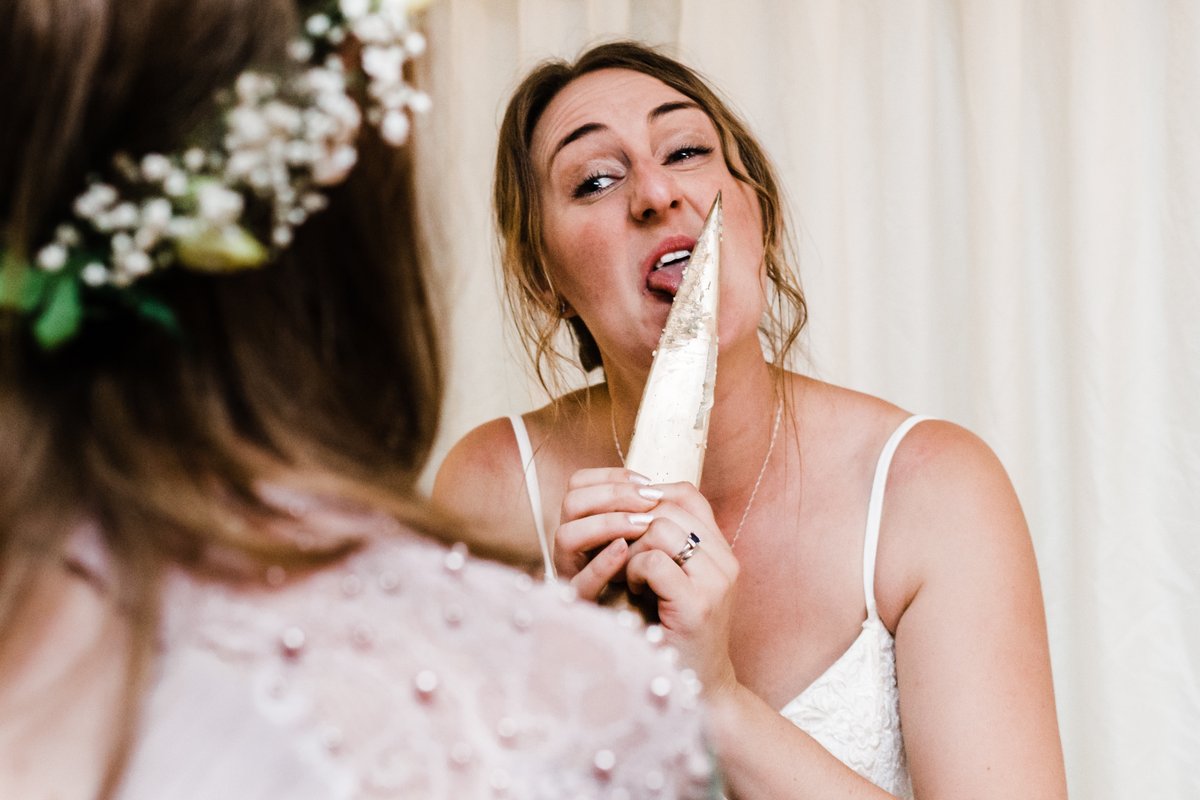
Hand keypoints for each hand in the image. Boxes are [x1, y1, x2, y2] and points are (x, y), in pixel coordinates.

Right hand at [554, 467, 662, 596]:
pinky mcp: (582, 607)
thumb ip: (648, 518)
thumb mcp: (651, 546)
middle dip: (613, 494)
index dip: (611, 477)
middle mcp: (572, 549)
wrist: (657, 640)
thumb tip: (664, 488)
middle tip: (649, 500)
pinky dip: (601, 562)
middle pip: (571, 501)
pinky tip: (624, 552)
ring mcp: (572, 576)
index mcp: (585, 527)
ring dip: (606, 522)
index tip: (646, 482)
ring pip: (566, 535)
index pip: (580, 484)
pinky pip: (580, 581)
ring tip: (642, 525)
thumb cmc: (656, 588)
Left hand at [555, 470, 739, 697]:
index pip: (687, 493)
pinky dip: (633, 571)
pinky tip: (633, 589)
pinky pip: (654, 562)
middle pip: (669, 507)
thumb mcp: (674, 580)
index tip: (625, 520)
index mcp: (720, 550)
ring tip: (629, 574)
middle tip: (619, 551)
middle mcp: (724, 561)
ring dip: (632, 548)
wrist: (700, 688)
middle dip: (632, 524)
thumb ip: (664, 545)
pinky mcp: (698, 605)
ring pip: (660, 529)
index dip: (649, 497)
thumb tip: (629, 505)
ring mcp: (715, 582)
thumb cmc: (675, 632)